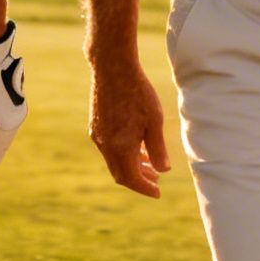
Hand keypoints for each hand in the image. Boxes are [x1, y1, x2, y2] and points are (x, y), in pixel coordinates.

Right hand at [87, 55, 170, 197]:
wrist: (112, 68)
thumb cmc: (138, 92)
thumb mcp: (155, 120)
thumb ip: (158, 148)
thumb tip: (163, 170)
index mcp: (121, 147)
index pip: (132, 179)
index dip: (146, 189)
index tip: (158, 193)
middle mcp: (105, 145)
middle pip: (120, 174)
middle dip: (139, 180)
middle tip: (156, 180)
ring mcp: (98, 136)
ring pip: (114, 161)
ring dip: (131, 166)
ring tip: (149, 163)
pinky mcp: (95, 125)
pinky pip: (109, 149)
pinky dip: (123, 153)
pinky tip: (136, 144)